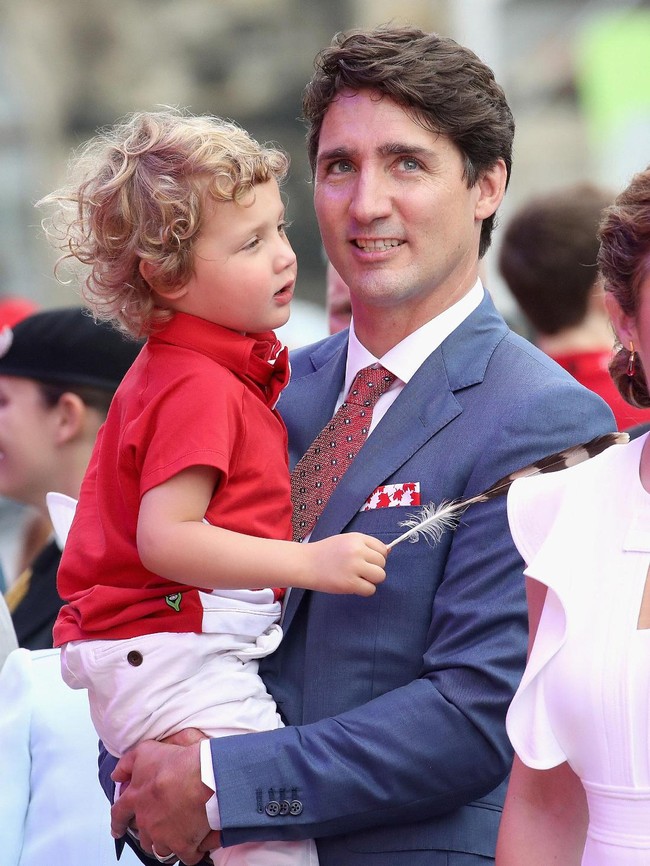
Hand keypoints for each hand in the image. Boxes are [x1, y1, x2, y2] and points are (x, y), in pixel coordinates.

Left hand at [111, 739, 217, 865]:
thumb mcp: (147, 751)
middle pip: (142, 836)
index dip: (118, 823)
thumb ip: (127, 763)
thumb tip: (116, 775)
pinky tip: (198, 844)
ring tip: (179, 835)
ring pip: (160, 849)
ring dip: (168, 844)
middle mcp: (146, 821)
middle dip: (150, 833)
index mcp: (136, 799)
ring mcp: (163, 836)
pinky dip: (192, 851)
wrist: (204, 776)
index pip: (119, 814)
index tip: (117, 830)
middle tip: (160, 827)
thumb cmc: (179, 762)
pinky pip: (186, 856)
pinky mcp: (182, 845)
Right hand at [306, 532, 387, 595]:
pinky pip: (370, 589)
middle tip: (359, 571)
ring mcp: (354, 567)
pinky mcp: (350, 583)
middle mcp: (357, 551)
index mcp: (357, 538)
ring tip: (357, 578)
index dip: (376, 557)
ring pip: (380, 576)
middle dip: (373, 569)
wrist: (305, 563)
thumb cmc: (326, 553)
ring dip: (371, 580)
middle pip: (382, 563)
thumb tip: (388, 552)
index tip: (366, 561)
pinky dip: (364, 590)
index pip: (382, 549)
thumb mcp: (346, 541)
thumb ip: (365, 546)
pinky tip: (352, 585)